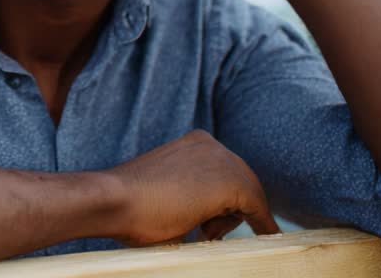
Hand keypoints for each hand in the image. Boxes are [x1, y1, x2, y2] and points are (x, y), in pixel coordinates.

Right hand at [102, 129, 278, 244]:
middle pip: (241, 181)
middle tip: (207, 232)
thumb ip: (189, 193)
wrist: (114, 200)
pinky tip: (266, 237)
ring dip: (234, 219)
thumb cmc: (130, 204)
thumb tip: (208, 217)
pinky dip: (263, 224)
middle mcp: (210, 144)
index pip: (224, 172)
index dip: (226, 202)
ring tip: (202, 231)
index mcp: (193, 143)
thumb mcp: (166, 190)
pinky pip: (258, 207)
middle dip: (232, 210)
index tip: (218, 223)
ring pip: (249, 194)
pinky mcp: (230, 181)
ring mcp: (221, 159)